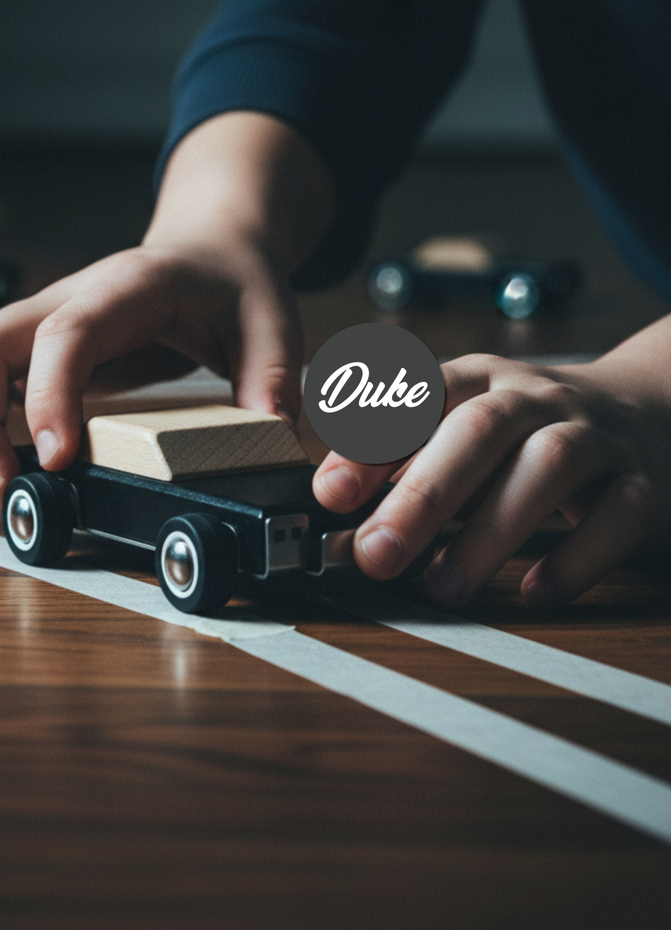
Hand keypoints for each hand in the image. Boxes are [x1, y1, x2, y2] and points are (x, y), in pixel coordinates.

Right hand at [0, 238, 303, 510]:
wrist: (207, 248)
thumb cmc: (231, 282)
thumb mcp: (272, 323)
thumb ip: (273, 382)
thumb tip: (268, 446)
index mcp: (126, 288)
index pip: (66, 335)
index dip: (50, 397)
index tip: (58, 459)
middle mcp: (68, 299)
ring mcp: (42, 321)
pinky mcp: (35, 349)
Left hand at [313, 338, 670, 606]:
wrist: (645, 411)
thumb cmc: (523, 433)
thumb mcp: (458, 431)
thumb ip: (400, 468)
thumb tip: (333, 523)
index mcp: (476, 379)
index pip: (418, 396)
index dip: (372, 442)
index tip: (330, 494)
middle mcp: (533, 397)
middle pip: (478, 430)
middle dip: (422, 494)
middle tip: (376, 554)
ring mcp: (593, 435)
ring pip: (547, 466)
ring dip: (489, 530)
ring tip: (442, 586)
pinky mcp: (641, 482)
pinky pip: (617, 514)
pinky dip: (576, 556)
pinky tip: (533, 590)